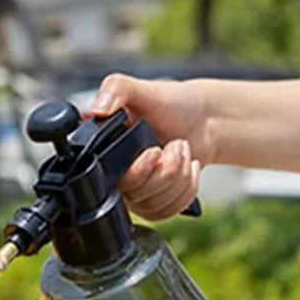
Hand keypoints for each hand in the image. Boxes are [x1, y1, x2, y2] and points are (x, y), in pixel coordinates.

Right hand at [89, 74, 211, 220]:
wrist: (202, 120)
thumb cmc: (170, 104)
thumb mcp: (141, 89)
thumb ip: (115, 89)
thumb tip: (97, 109)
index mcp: (105, 151)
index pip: (109, 181)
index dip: (138, 171)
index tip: (155, 151)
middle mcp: (116, 175)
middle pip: (137, 195)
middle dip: (166, 170)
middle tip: (175, 145)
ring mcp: (136, 192)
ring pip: (155, 205)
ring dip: (179, 177)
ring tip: (181, 150)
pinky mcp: (154, 203)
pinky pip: (168, 210)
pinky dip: (186, 189)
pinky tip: (188, 169)